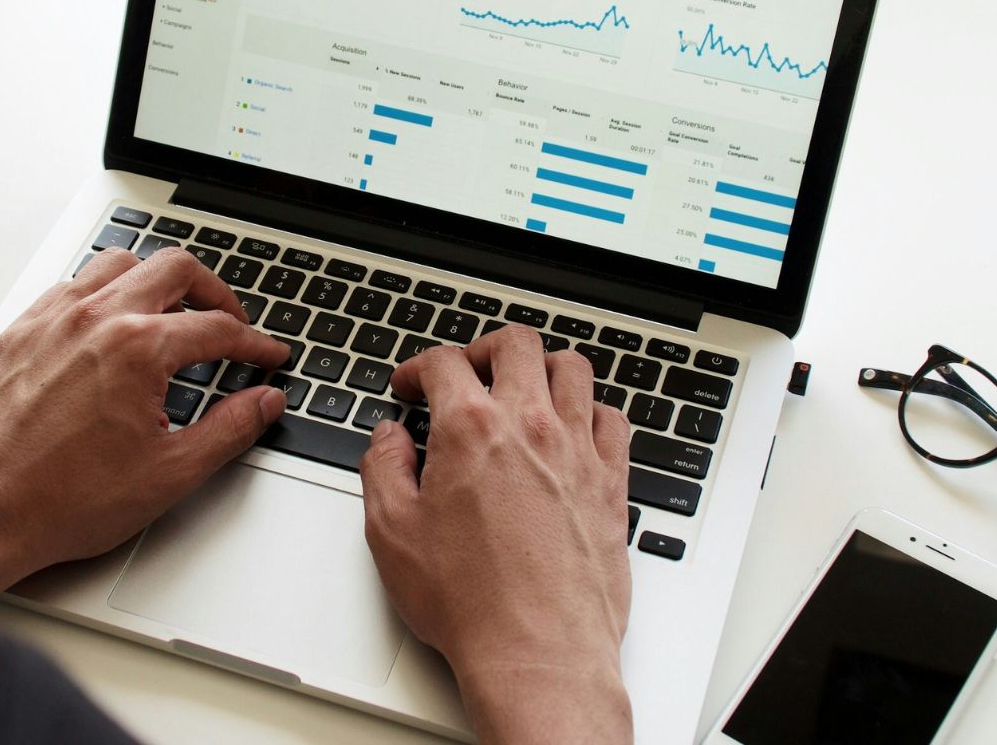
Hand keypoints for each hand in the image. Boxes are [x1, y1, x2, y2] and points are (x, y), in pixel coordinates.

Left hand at [0, 247, 289, 605]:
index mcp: (138, 349)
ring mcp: (52, 320)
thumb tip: (263, 402)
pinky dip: (101, 295)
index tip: (266, 356)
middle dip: (214, 292)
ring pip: (118, 264)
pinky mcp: (19, 333)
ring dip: (154, 281)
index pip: (217, 327)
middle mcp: (95, 320)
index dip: (254, 343)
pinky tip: (108, 325)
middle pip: (174, 269)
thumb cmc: (65, 500)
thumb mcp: (170, 473)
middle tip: (229, 321)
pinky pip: (69, 287)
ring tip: (171, 312)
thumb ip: (229, 429)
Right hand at [359, 326, 633, 744]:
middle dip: (483, 349)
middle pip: (516, 345)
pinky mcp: (612, 483)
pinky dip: (591, 411)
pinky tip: (573, 429)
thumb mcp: (392, 533)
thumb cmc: (470, 603)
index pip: (444, 364)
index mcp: (472, 430)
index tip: (410, 386)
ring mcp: (578, 451)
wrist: (538, 652)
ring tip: (523, 387)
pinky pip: (612, 419)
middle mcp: (531, 426)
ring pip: (572, 368)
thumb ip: (384, 469)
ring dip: (542, 367)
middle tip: (467, 373)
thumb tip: (389, 438)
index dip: (417, 368)